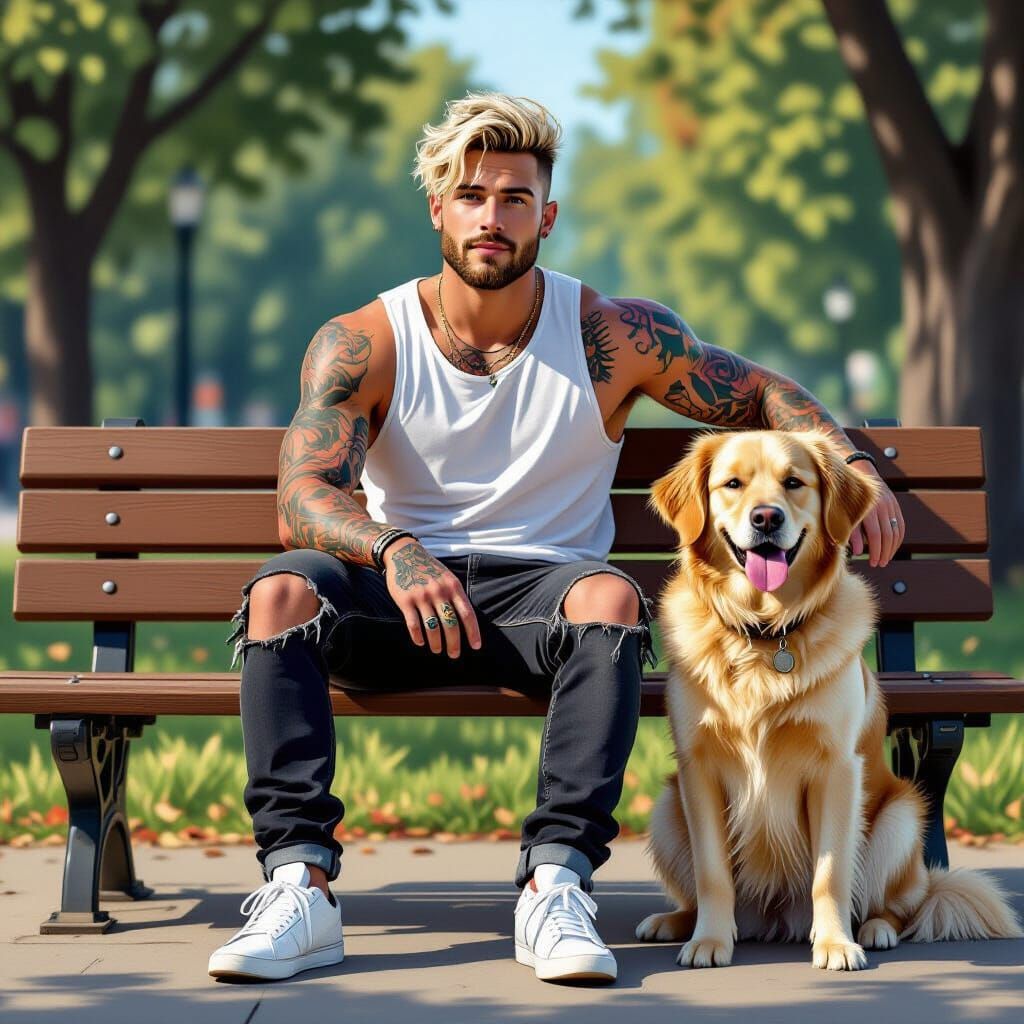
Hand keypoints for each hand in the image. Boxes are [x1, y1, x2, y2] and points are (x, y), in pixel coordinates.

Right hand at [382, 538, 481, 657]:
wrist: (404, 554)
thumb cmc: (429, 569)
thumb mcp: (448, 577)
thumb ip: (456, 595)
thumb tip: (467, 620)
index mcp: (453, 586)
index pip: (467, 614)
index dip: (473, 632)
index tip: (476, 646)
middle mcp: (439, 592)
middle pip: (451, 624)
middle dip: (454, 643)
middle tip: (454, 655)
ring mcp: (422, 596)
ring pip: (433, 628)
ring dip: (436, 643)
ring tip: (437, 650)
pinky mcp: (405, 600)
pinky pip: (414, 625)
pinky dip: (418, 637)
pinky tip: (421, 643)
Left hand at [848, 462, 904, 567]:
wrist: (857, 472)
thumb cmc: (845, 496)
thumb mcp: (843, 513)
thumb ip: (851, 532)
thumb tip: (857, 552)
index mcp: (868, 509)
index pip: (876, 536)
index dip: (876, 552)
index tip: (873, 563)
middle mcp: (882, 507)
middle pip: (888, 535)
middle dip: (885, 552)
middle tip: (879, 564)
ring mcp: (891, 505)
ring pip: (896, 531)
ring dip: (892, 548)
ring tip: (885, 559)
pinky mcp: (895, 505)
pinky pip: (901, 525)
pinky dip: (898, 538)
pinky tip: (893, 547)